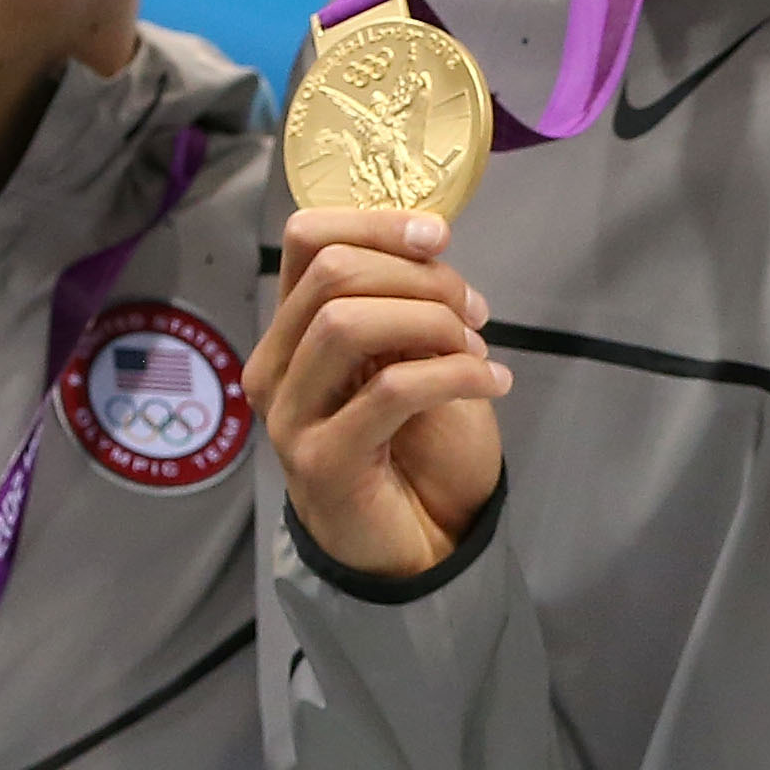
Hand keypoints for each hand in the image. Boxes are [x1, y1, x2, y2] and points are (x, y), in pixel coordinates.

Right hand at [250, 207, 509, 579]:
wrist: (422, 547)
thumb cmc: (421, 449)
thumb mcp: (417, 357)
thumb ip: (406, 305)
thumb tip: (427, 243)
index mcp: (294, 331)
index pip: (307, 239)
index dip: (376, 222)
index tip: (438, 237)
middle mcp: (277, 367)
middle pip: (332, 273)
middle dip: (421, 278)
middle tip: (474, 312)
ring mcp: (290, 416)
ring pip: (348, 323)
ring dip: (432, 324)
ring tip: (477, 350)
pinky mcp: (321, 461)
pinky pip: (389, 389)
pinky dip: (454, 374)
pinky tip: (492, 382)